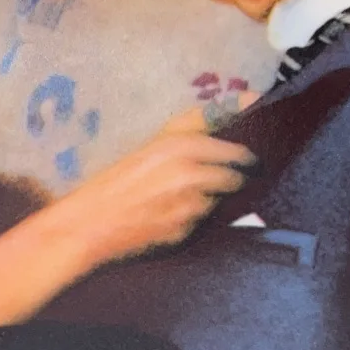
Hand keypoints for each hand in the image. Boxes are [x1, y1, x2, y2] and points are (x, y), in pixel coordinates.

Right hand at [51, 123, 255, 272]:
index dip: (251, 154)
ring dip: (217, 198)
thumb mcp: (153, 144)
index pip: (238, 148)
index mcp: (182, 144)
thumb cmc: (118, 181)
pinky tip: (176, 214)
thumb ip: (194, 130)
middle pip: (239, 175)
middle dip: (241, 176)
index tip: (258, 155)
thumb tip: (238, 120)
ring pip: (224, 198)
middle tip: (238, 177)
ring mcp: (192, 203)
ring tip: (190, 196)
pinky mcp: (188, 229)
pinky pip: (207, 221)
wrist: (91, 224)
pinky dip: (200, 217)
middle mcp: (192, 172)